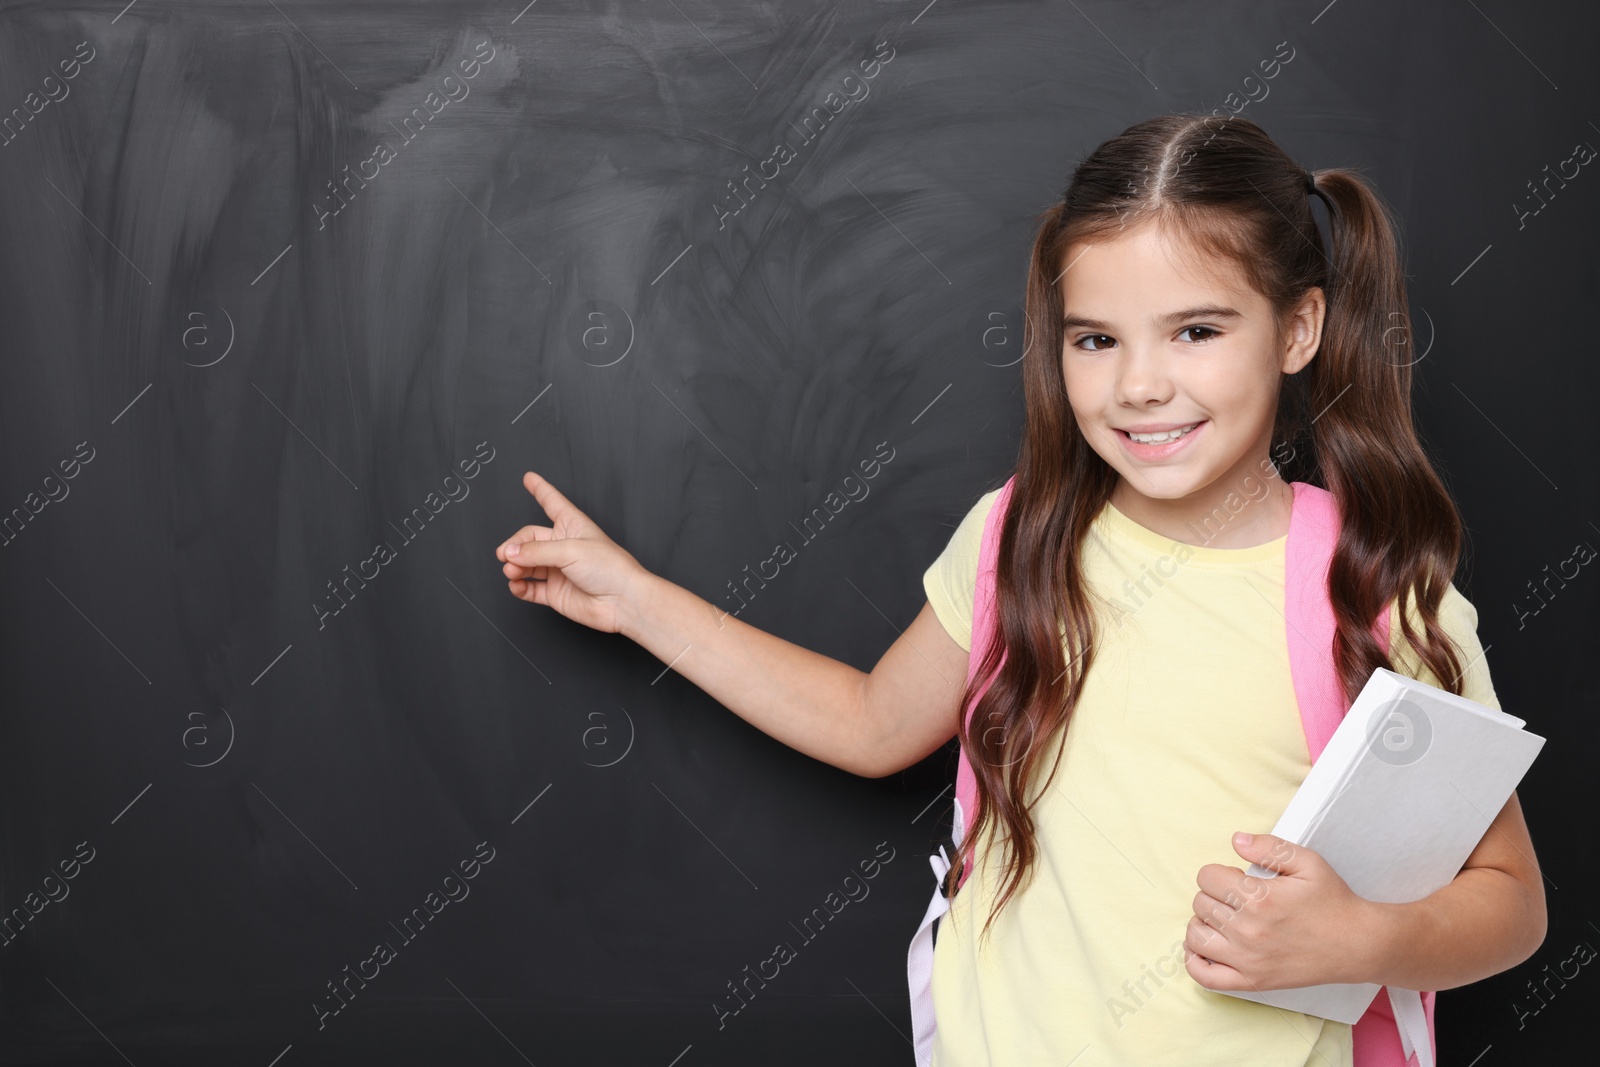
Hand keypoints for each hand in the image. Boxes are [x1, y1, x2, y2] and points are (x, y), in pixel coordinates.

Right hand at [495, 471, 650, 634]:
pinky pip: (530, 588)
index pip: (552, 502)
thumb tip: (511, 553)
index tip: (529, 478)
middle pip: (529, 538)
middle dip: (515, 545)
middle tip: (506, 554)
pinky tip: (516, 584)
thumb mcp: (571, 550)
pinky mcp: (555, 592)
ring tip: (512, 570)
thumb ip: (537, 551)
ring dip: (515, 566)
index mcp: (572, 526)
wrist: (623, 601)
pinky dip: (519, 586)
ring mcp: (558, 570)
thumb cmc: (611, 568)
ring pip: (526, 563)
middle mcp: (563, 546)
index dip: (540, 489)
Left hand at [1185, 831, 1382, 991]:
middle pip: (1200, 904)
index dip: (1220, 873)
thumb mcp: (1308, 862)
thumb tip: (1236, 840)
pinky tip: (1206, 947)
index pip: (1206, 877)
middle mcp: (1248, 930)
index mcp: (1259, 898)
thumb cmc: (1332, 901)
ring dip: (1204, 922)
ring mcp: (1248, 960)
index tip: (1238, 878)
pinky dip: (1195, 960)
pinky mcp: (1252, 981)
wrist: (1357, 944)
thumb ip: (1269, 847)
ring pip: (1196, 936)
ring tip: (1225, 918)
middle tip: (1238, 898)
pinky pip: (1205, 976)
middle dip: (1214, 894)